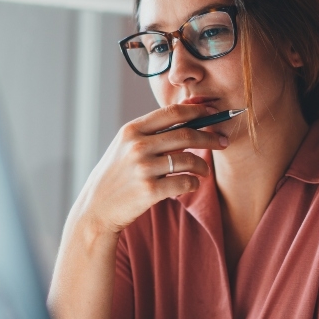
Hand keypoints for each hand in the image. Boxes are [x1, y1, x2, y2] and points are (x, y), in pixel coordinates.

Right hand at [71, 104, 228, 234]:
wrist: (96, 208)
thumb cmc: (117, 175)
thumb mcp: (125, 146)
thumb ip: (151, 132)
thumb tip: (188, 114)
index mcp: (132, 130)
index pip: (172, 112)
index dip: (197, 110)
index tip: (213, 111)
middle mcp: (137, 146)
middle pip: (186, 134)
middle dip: (210, 137)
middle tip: (223, 142)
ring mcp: (143, 168)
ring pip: (189, 160)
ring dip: (203, 165)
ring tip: (205, 170)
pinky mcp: (149, 191)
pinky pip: (185, 183)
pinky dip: (194, 183)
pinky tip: (192, 184)